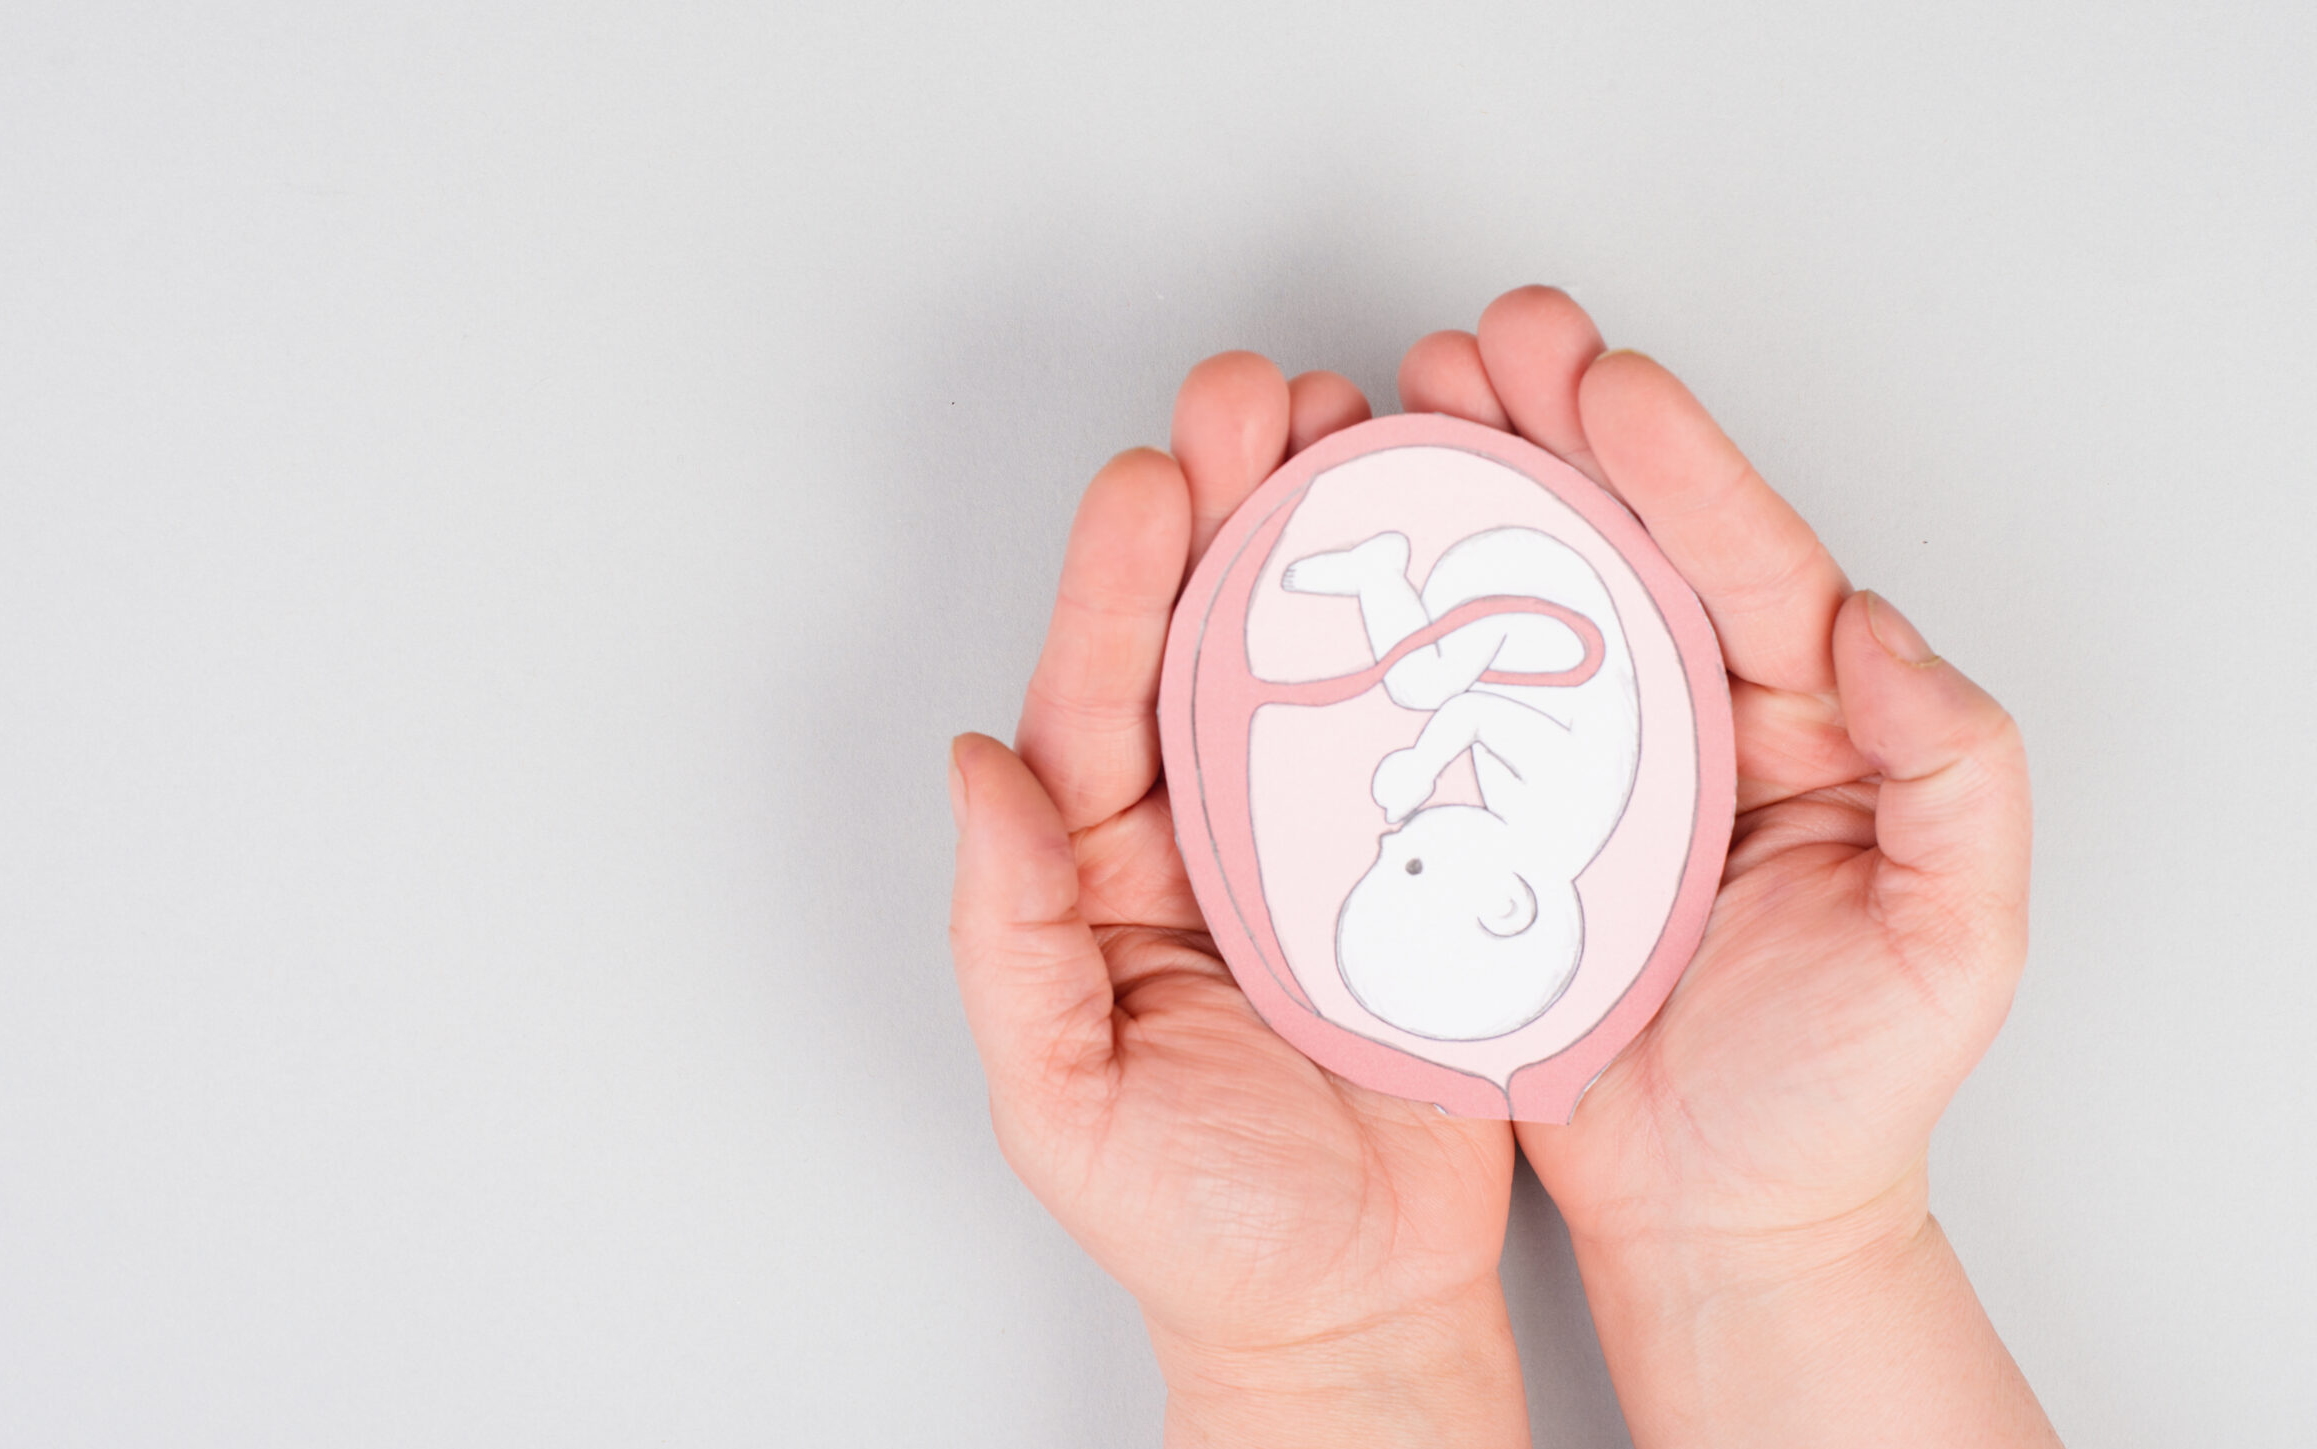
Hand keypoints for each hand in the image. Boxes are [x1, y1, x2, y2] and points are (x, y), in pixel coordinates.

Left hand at [947, 357, 1526, 1446]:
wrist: (1351, 1314)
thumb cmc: (1197, 1226)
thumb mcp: (1063, 1098)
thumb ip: (1004, 930)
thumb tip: (971, 764)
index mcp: (1105, 866)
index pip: (1101, 696)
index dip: (1119, 580)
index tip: (1149, 476)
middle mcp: (1210, 825)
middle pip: (1212, 634)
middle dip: (1228, 503)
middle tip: (1261, 394)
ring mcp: (1325, 834)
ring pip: (1328, 654)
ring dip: (1342, 535)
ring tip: (1370, 423)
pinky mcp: (1433, 862)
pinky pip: (1440, 729)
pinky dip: (1456, 635)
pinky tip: (1482, 548)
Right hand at [1454, 289, 2053, 1445]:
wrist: (1722, 1220)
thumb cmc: (1844, 1097)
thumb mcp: (1953, 944)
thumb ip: (1957, 777)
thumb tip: (1879, 628)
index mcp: (1797, 719)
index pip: (1742, 561)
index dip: (1677, 465)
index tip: (1605, 382)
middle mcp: (1679, 720)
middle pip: (1612, 540)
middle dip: (1544, 426)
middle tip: (1474, 346)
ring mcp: (1573, 769)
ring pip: (1508, 600)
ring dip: (1450, 494)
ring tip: (1380, 411)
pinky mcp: (1483, 830)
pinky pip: (1429, 708)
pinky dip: (1378, 627)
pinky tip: (1321, 568)